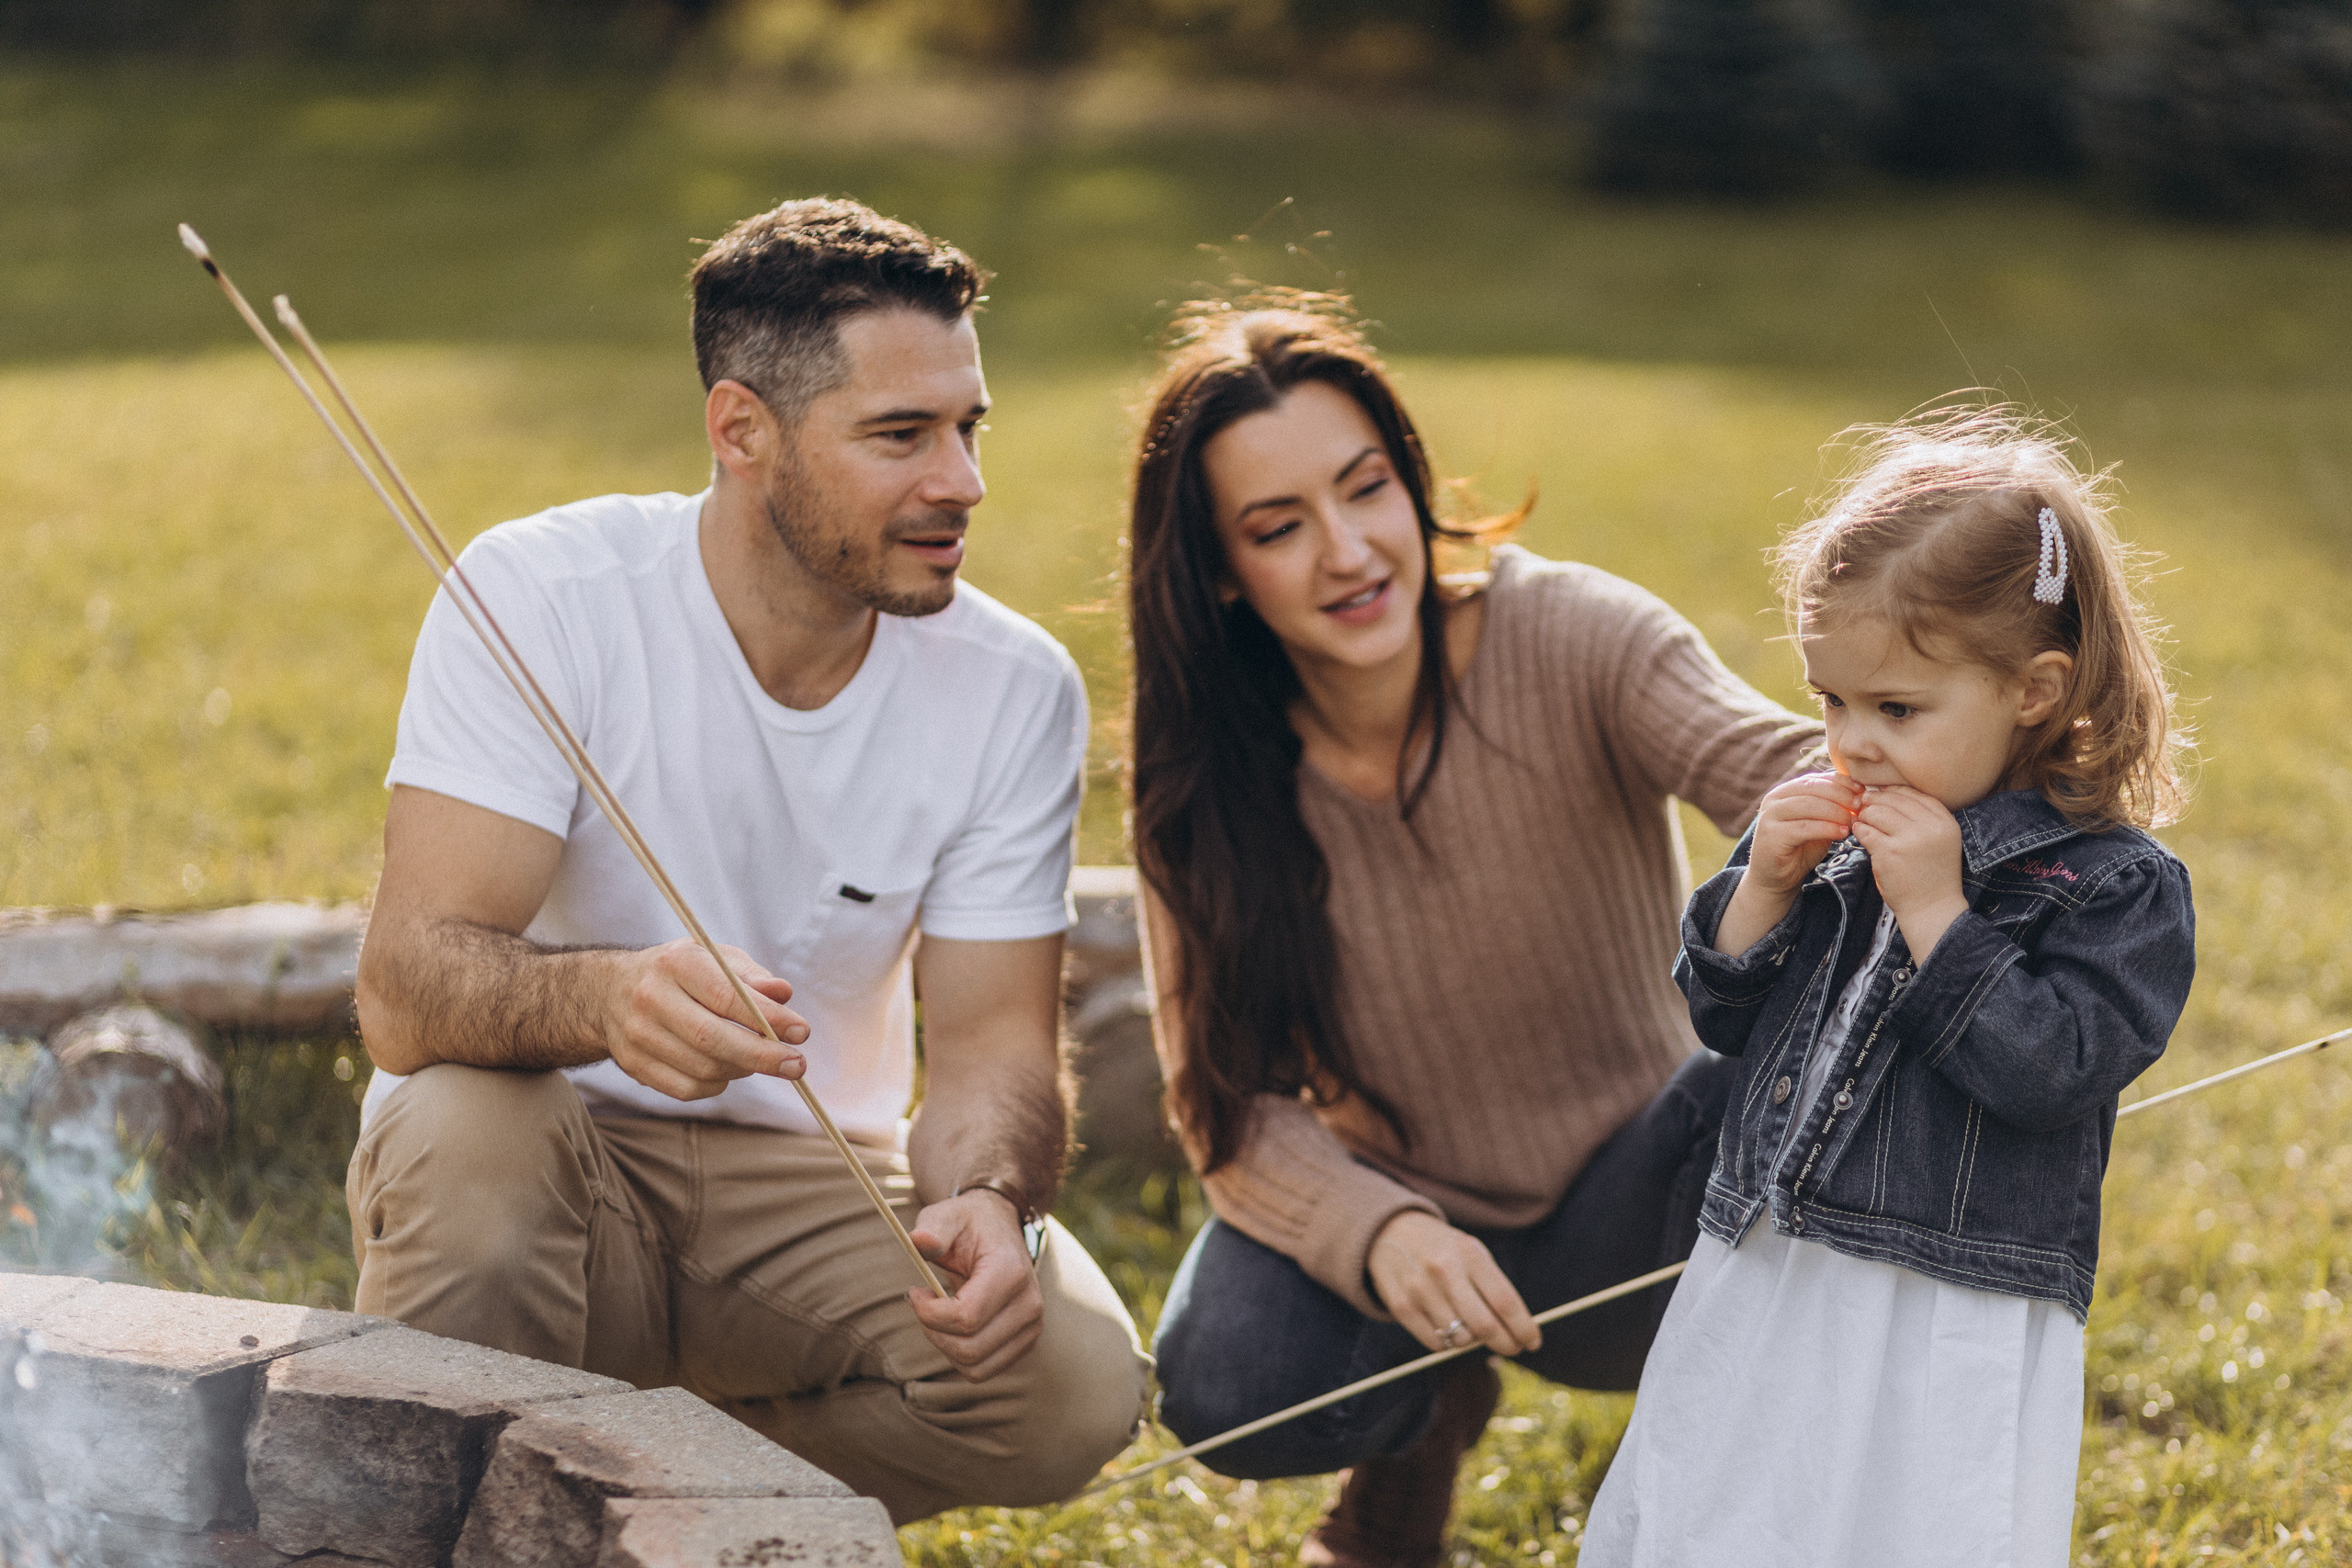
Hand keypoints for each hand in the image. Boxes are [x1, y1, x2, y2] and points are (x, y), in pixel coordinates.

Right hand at [603, 939, 808, 1100]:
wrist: (611, 991)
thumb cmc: (680, 973)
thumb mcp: (715, 958)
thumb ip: (751, 976)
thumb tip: (783, 993)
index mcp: (676, 963)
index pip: (727, 996)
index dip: (768, 1019)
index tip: (800, 1032)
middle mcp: (651, 997)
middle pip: (712, 1039)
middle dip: (762, 1056)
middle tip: (797, 1065)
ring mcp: (637, 1035)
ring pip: (703, 1068)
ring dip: (743, 1070)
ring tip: (760, 1059)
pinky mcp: (632, 1065)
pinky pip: (686, 1089)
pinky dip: (717, 1084)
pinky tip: (727, 1069)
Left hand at [907, 1191, 1044, 1381]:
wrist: (1000, 1228)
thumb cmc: (969, 1224)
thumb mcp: (948, 1215)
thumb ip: (932, 1228)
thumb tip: (920, 1241)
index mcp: (1011, 1273)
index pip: (966, 1318)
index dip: (929, 1313)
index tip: (916, 1291)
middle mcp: (1029, 1304)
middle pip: (969, 1349)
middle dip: (933, 1332)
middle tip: (923, 1303)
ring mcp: (1032, 1327)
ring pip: (975, 1367)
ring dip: (945, 1346)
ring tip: (939, 1314)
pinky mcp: (1025, 1342)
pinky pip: (983, 1370)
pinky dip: (960, 1355)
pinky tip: (954, 1325)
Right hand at [1367, 1211, 1540, 1357]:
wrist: (1391, 1232)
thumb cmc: (1444, 1250)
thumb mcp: (1472, 1253)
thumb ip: (1494, 1288)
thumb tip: (1518, 1332)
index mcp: (1470, 1254)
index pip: (1506, 1302)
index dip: (1524, 1328)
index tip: (1533, 1342)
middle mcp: (1445, 1270)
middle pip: (1485, 1326)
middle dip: (1506, 1344)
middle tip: (1512, 1348)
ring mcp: (1420, 1289)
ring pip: (1460, 1339)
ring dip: (1472, 1341)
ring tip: (1469, 1326)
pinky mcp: (1401, 1306)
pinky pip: (1435, 1343)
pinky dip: (1447, 1343)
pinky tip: (1446, 1325)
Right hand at [1717, 772, 1860, 953]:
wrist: (1775, 878)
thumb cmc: (1800, 848)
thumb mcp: (1819, 823)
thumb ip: (1831, 807)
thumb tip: (1860, 793)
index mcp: (1785, 791)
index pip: (1816, 778)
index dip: (1841, 782)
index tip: (1862, 791)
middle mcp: (1774, 799)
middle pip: (1813, 788)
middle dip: (1841, 796)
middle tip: (1861, 806)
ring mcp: (1770, 816)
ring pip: (1809, 805)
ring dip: (1836, 812)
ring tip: (1854, 822)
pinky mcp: (1771, 835)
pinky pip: (1804, 827)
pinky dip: (1827, 829)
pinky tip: (1842, 834)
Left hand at [1851, 785, 1967, 956]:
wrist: (1931, 908)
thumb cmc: (1931, 874)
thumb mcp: (1939, 840)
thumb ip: (1921, 818)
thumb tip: (1887, 792)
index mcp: (1945, 822)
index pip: (1913, 793)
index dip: (1892, 791)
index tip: (1880, 795)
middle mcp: (1930, 827)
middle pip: (1894, 799)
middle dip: (1875, 800)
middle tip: (1864, 805)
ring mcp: (1909, 840)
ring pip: (1877, 812)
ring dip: (1865, 815)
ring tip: (1862, 821)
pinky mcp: (1889, 853)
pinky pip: (1866, 831)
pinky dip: (1859, 830)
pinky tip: (1859, 833)